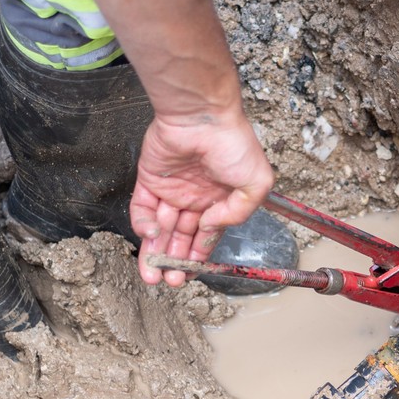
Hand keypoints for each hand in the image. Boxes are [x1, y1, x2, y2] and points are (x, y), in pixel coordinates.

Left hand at [131, 113, 274, 285]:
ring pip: (160, 228)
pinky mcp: (149, 178)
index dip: (198, 257)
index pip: (206, 236)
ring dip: (156, 252)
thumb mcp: (256, 183)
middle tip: (168, 282)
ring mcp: (171, 188)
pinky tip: (150, 234)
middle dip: (174, 261)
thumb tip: (210, 228)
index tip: (189, 276)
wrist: (202, 116)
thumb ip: (238, 214)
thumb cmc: (233, 144)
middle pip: (181, 237)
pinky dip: (143, 224)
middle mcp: (195, 197)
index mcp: (220, 200)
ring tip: (152, 274)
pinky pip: (142, 206)